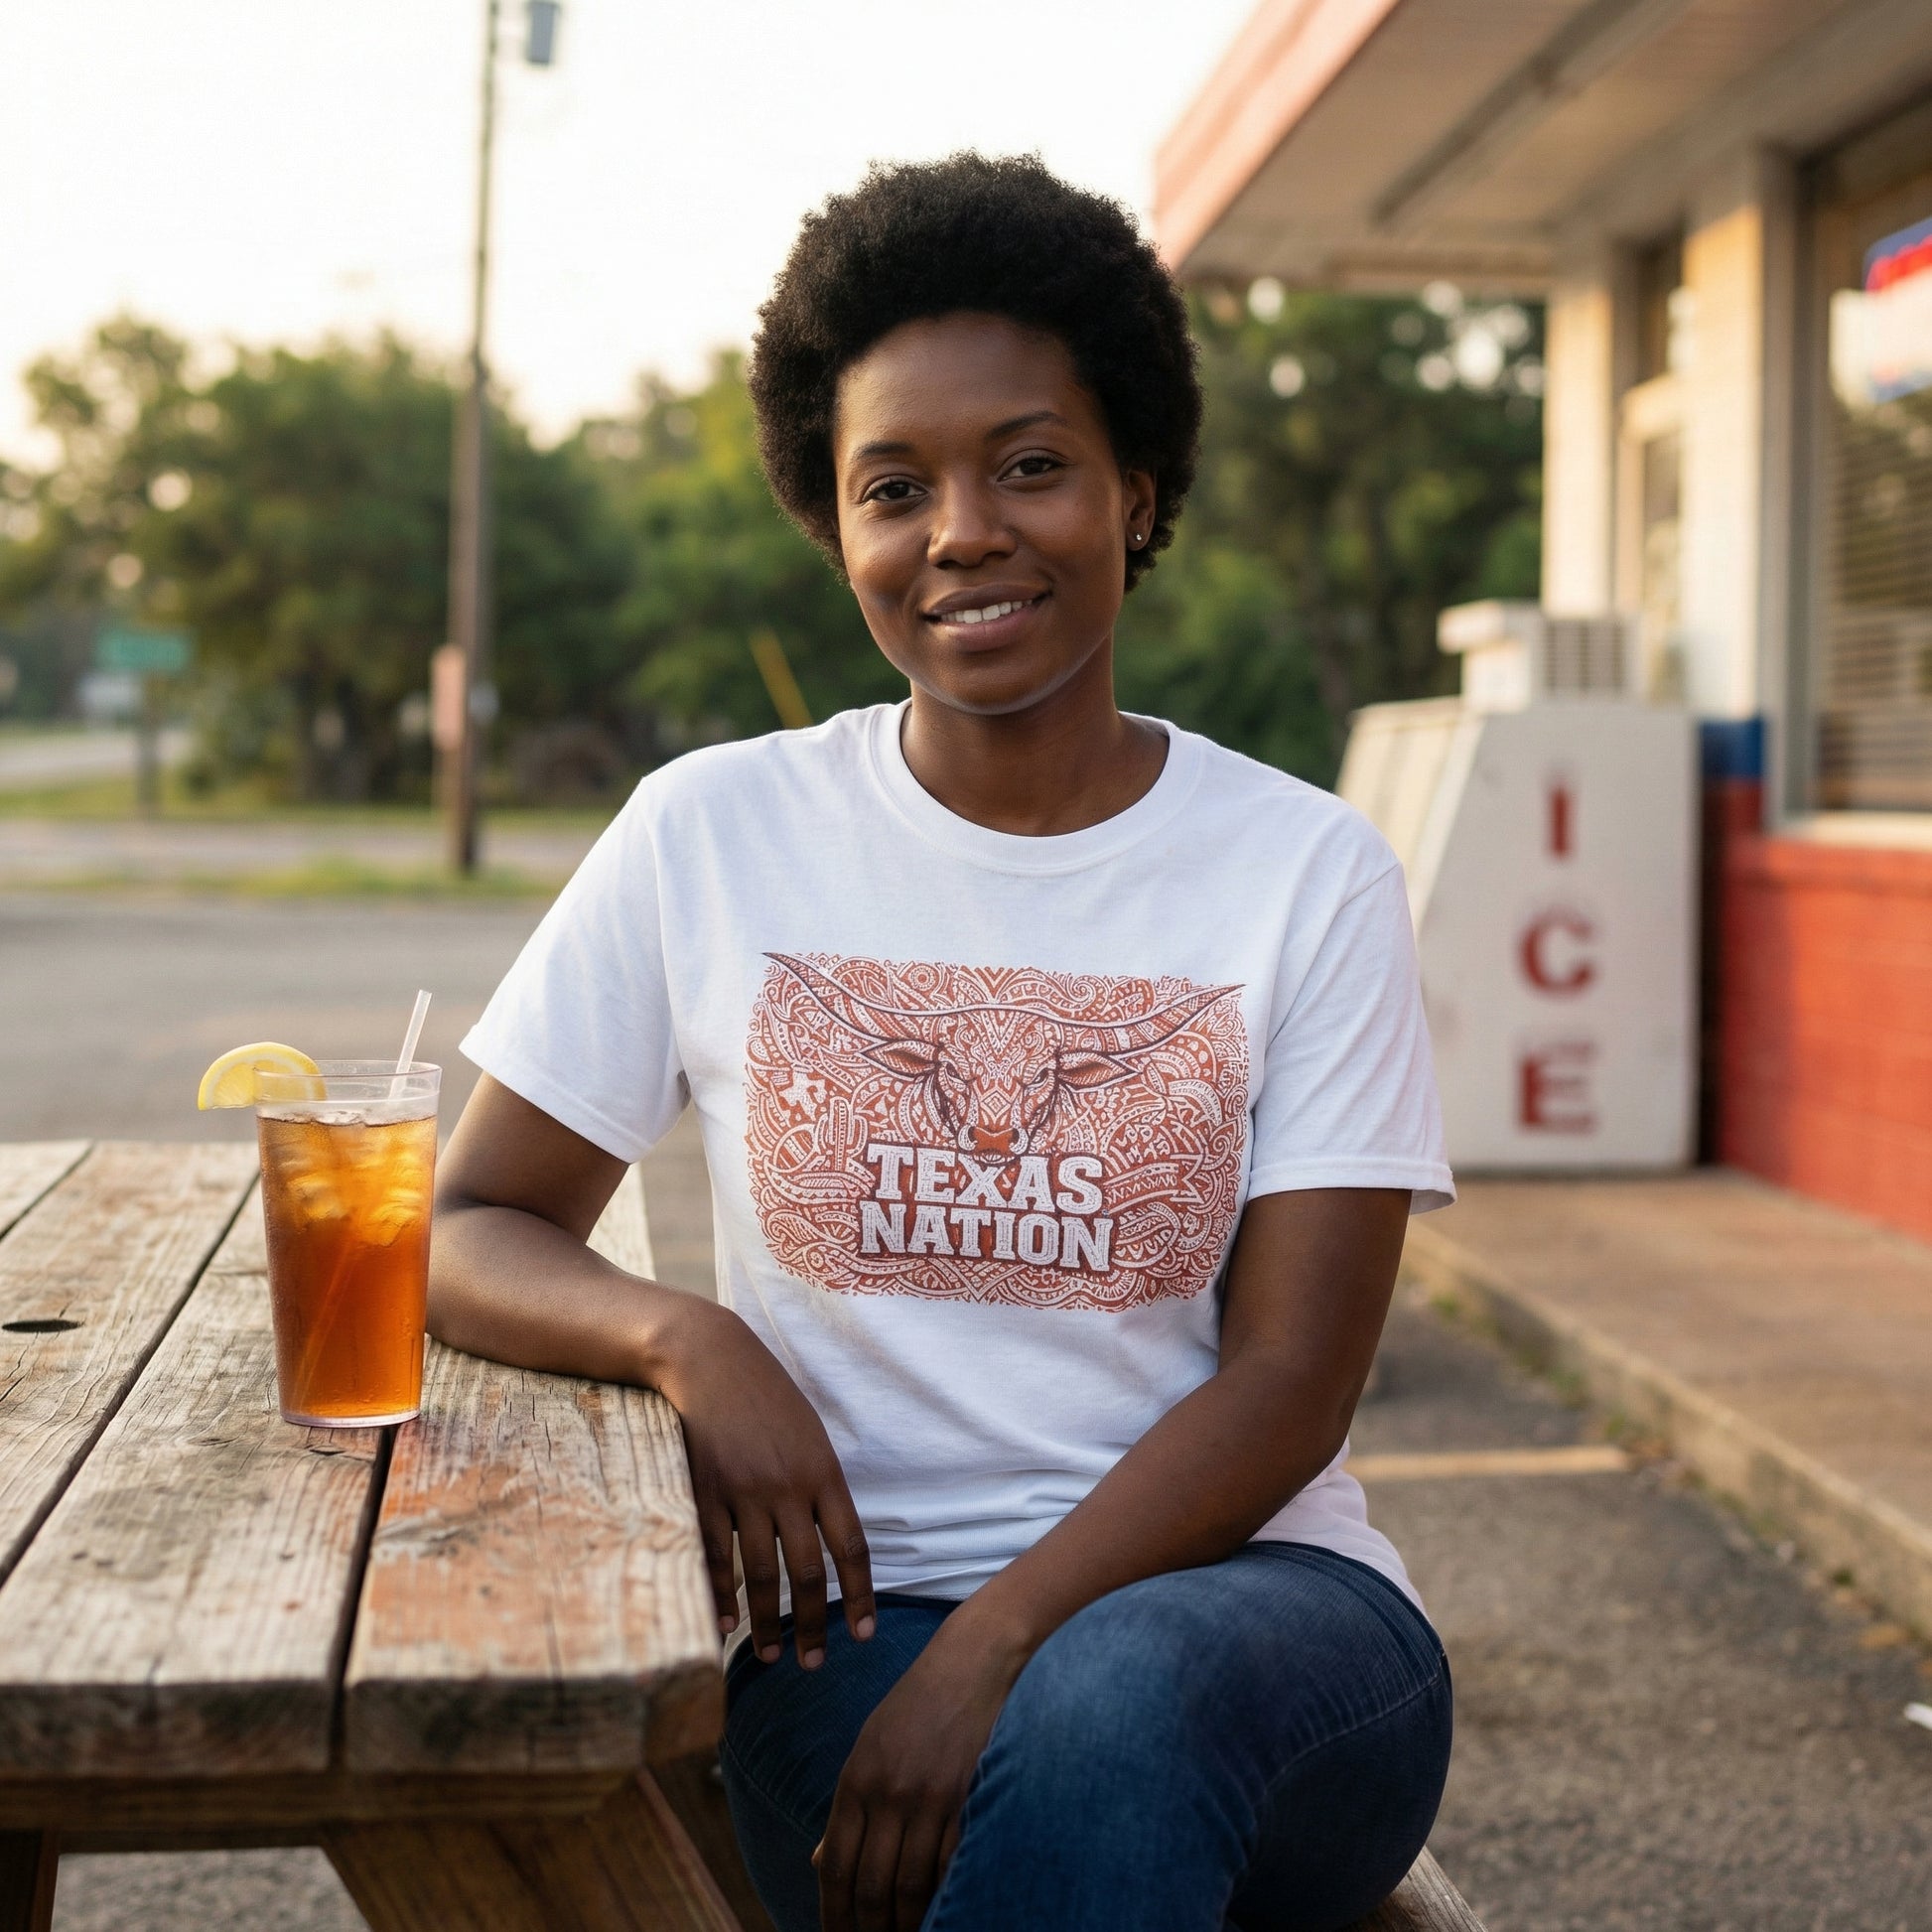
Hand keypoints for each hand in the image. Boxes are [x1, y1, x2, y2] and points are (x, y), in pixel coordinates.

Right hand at [654, 1298, 873, 1668]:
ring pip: (762, 1574)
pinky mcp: (705, 1493)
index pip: (851, 1548)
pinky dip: (722, 1594)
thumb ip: (820, 1485)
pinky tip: (726, 1621)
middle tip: (812, 1664)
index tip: (862, 1635)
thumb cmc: (765, 1394)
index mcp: (823, 1473)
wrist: (709, 1359)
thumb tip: (829, 1538)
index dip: (859, 1596)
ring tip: (768, 1655)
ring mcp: (745, 1492)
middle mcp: (789, 1488)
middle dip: (812, 1626)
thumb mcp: (809, 1433)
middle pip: (807, 1573)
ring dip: (767, 1623)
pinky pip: (716, 1556)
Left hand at [815, 1607, 1027, 1931]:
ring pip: (911, 1885)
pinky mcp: (967, 1796)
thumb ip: (848, 1807)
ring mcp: (929, 1796)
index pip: (835, 1866)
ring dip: (907, 1925)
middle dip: (869, 1931)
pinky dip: (945, 1896)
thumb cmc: (919, 1703)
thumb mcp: (870, 1746)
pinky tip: (943, 1913)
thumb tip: (819, 1862)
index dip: (834, 1915)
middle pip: (871, 1885)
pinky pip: (951, 1864)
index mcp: (856, 1780)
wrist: (973, 1660)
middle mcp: (886, 1792)